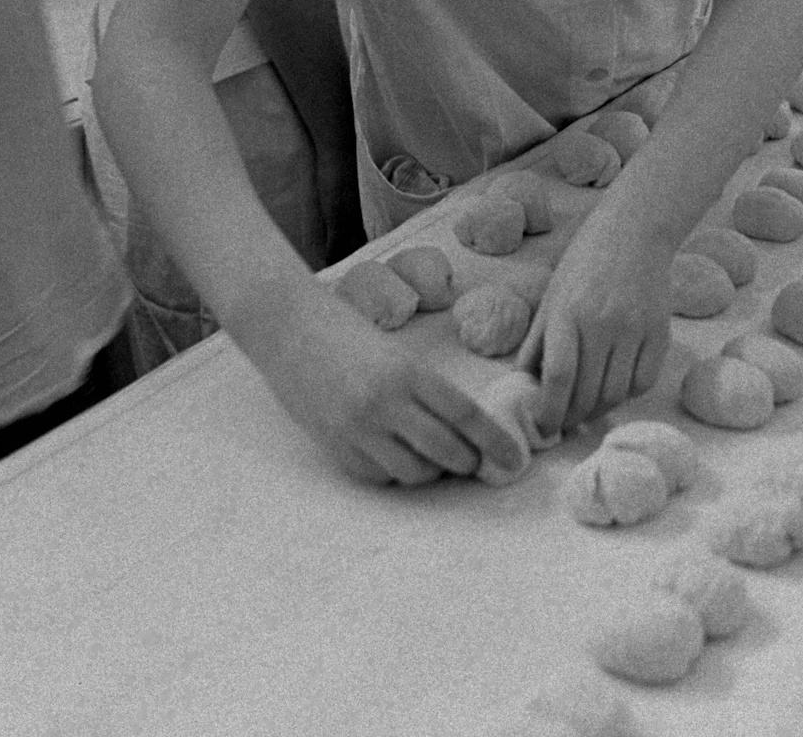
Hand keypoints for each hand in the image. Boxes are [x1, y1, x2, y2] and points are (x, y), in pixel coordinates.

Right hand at [260, 288, 524, 486]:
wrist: (286, 326)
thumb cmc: (345, 331)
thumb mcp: (393, 352)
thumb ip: (423, 388)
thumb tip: (462, 428)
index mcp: (408, 372)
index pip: (465, 415)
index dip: (494, 441)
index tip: (516, 459)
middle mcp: (386, 403)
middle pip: (446, 451)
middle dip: (467, 462)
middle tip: (473, 461)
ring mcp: (358, 429)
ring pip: (414, 472)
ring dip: (431, 471)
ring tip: (431, 457)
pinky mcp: (335, 447)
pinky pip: (379, 476)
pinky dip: (394, 472)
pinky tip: (393, 453)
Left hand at [517, 215, 674, 438]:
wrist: (635, 231)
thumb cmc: (585, 261)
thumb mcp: (552, 295)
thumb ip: (538, 341)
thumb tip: (525, 384)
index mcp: (568, 313)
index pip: (559, 377)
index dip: (549, 411)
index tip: (543, 428)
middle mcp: (602, 324)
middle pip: (588, 393)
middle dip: (571, 418)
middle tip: (563, 423)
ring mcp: (635, 329)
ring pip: (616, 394)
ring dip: (598, 411)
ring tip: (586, 410)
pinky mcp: (660, 333)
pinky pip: (643, 382)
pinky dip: (626, 395)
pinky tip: (614, 388)